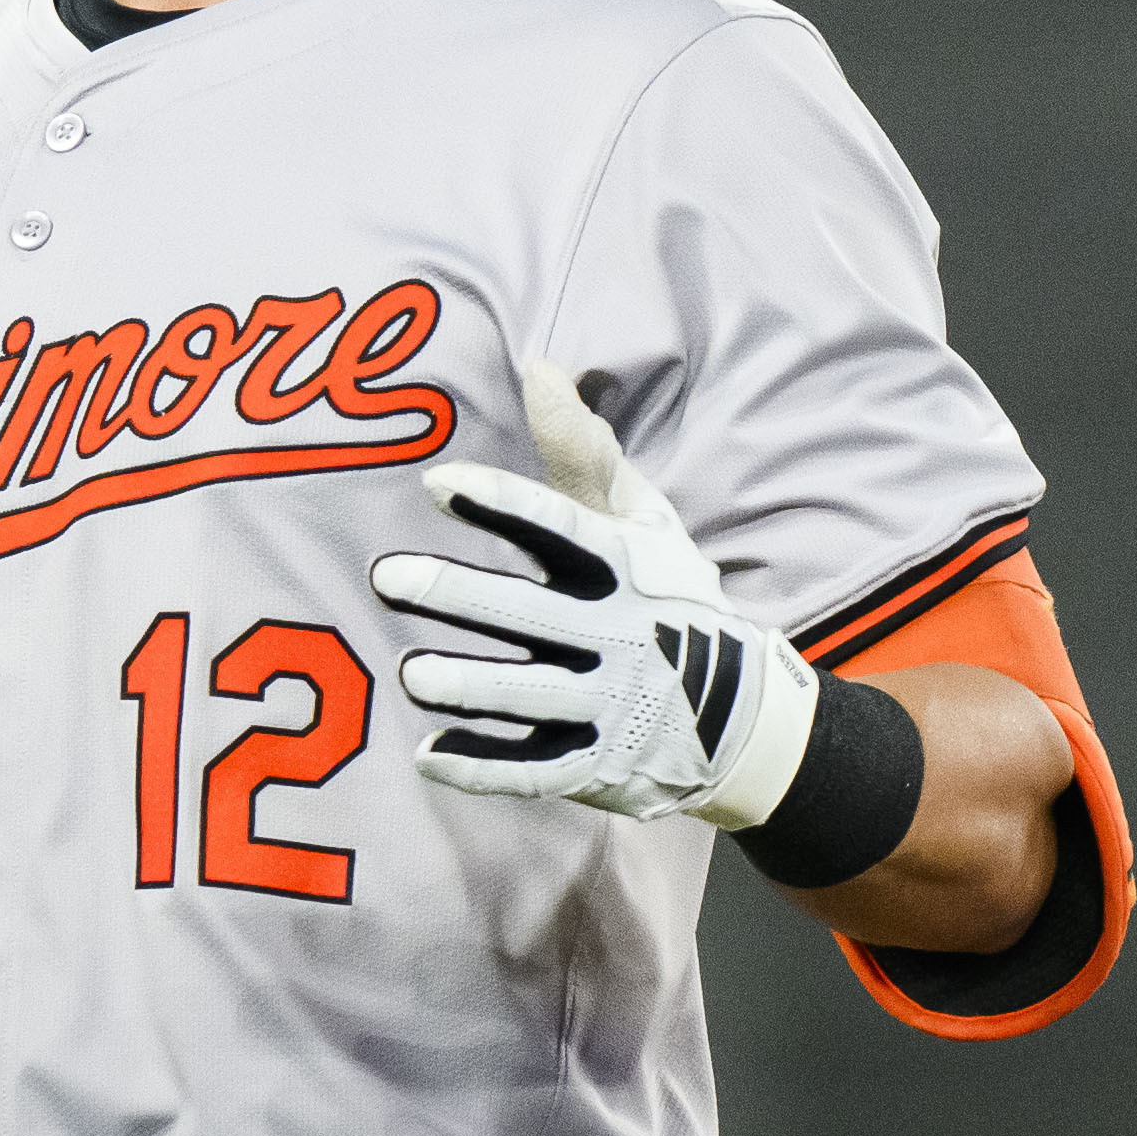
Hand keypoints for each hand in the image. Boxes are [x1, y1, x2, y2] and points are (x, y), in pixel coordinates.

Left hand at [366, 365, 816, 829]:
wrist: (748, 720)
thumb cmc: (672, 598)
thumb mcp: (644, 521)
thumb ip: (584, 452)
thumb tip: (537, 366)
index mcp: (624, 568)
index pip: (559, 529)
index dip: (501, 504)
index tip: (437, 482)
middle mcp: (616, 635)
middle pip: (531, 615)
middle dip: (460, 597)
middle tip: (388, 577)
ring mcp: (609, 706)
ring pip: (529, 696)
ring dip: (470, 687)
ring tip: (413, 674)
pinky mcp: (596, 766)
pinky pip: (533, 769)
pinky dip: (483, 765)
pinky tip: (426, 751)